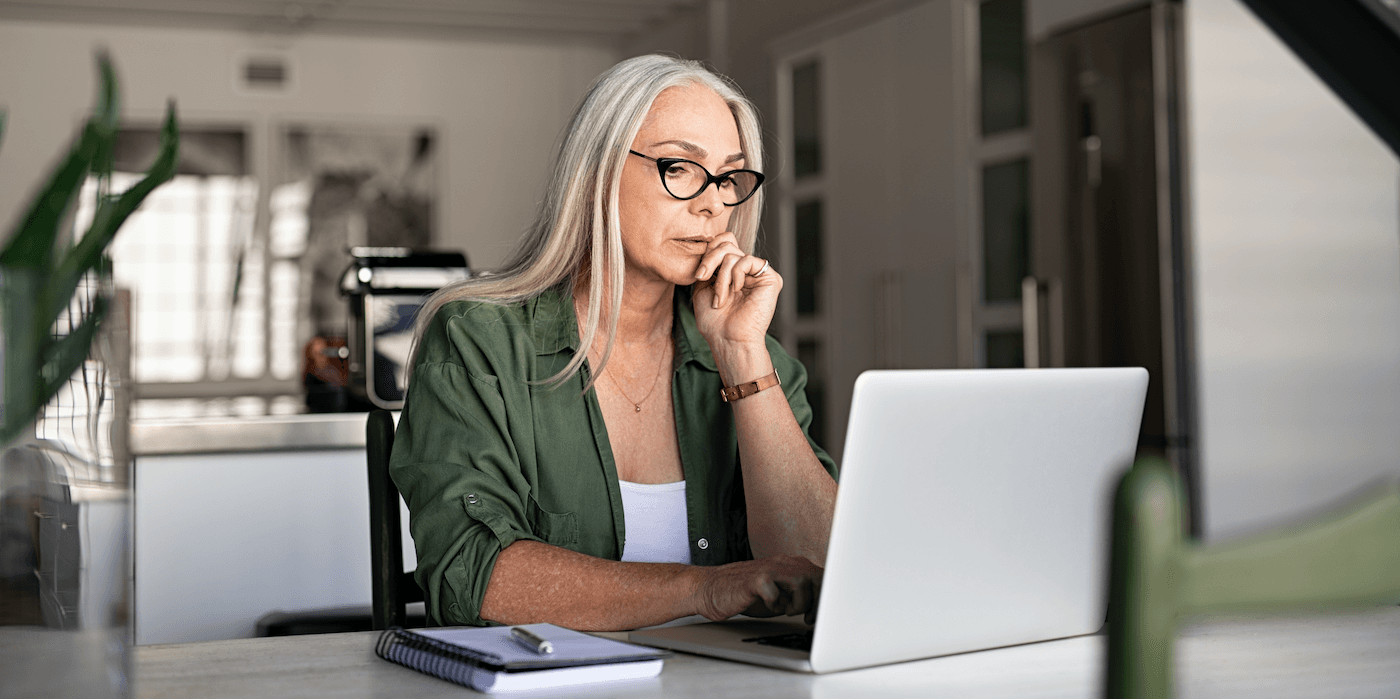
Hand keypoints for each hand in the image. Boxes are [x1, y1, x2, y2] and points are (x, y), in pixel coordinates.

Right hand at [690, 555, 821, 624]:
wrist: (712, 589)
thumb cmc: (747, 594)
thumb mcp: (780, 594)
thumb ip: (802, 594)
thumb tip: (824, 609)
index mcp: (792, 565)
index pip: (822, 576)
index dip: (825, 598)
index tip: (816, 617)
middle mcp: (784, 563)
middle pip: (817, 576)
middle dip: (815, 602)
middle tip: (805, 617)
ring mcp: (769, 569)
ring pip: (801, 582)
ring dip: (796, 603)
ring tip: (783, 609)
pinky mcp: (755, 580)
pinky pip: (775, 593)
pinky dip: (774, 605)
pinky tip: (766, 606)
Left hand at [692, 232, 781, 347]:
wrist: (728, 339)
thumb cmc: (714, 320)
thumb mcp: (703, 286)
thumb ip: (709, 263)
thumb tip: (712, 242)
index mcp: (732, 271)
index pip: (724, 242)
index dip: (710, 250)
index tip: (699, 273)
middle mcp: (747, 270)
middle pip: (727, 244)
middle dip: (710, 261)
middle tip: (702, 278)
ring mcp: (758, 274)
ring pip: (733, 254)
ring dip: (721, 277)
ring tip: (720, 298)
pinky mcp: (770, 278)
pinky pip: (747, 260)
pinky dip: (735, 275)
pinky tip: (736, 290)